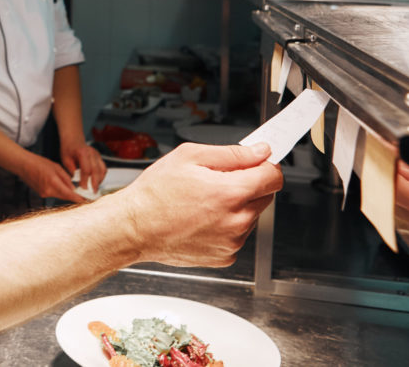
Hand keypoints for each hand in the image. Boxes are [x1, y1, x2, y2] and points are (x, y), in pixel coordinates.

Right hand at [17, 152, 83, 202]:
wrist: (23, 165)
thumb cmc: (38, 163)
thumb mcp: (56, 167)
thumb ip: (65, 178)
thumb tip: (73, 188)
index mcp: (52, 182)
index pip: (68, 193)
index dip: (78, 198)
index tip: (86, 200)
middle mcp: (48, 190)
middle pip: (65, 196)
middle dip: (74, 196)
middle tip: (83, 195)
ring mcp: (43, 193)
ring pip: (59, 195)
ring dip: (66, 193)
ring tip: (73, 189)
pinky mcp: (41, 193)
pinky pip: (53, 194)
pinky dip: (59, 191)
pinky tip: (61, 186)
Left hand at [60, 138, 105, 194]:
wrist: (73, 139)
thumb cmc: (68, 149)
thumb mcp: (66, 160)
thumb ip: (72, 170)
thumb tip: (76, 183)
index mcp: (82, 152)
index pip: (86, 169)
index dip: (85, 180)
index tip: (83, 189)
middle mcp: (92, 153)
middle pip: (96, 170)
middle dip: (94, 183)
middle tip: (92, 193)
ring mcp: (97, 154)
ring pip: (102, 170)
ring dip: (99, 180)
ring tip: (95, 189)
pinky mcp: (99, 157)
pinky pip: (103, 168)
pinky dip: (101, 176)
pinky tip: (97, 182)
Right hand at [112, 142, 281, 267]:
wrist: (134, 228)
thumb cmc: (154, 193)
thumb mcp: (189, 156)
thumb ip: (231, 153)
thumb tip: (259, 152)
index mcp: (231, 192)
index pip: (273, 177)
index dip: (265, 165)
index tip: (257, 163)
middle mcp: (237, 220)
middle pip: (265, 196)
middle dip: (248, 184)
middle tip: (218, 180)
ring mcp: (232, 241)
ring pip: (250, 216)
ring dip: (236, 207)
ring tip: (203, 202)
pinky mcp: (225, 256)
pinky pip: (236, 235)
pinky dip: (225, 226)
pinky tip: (201, 219)